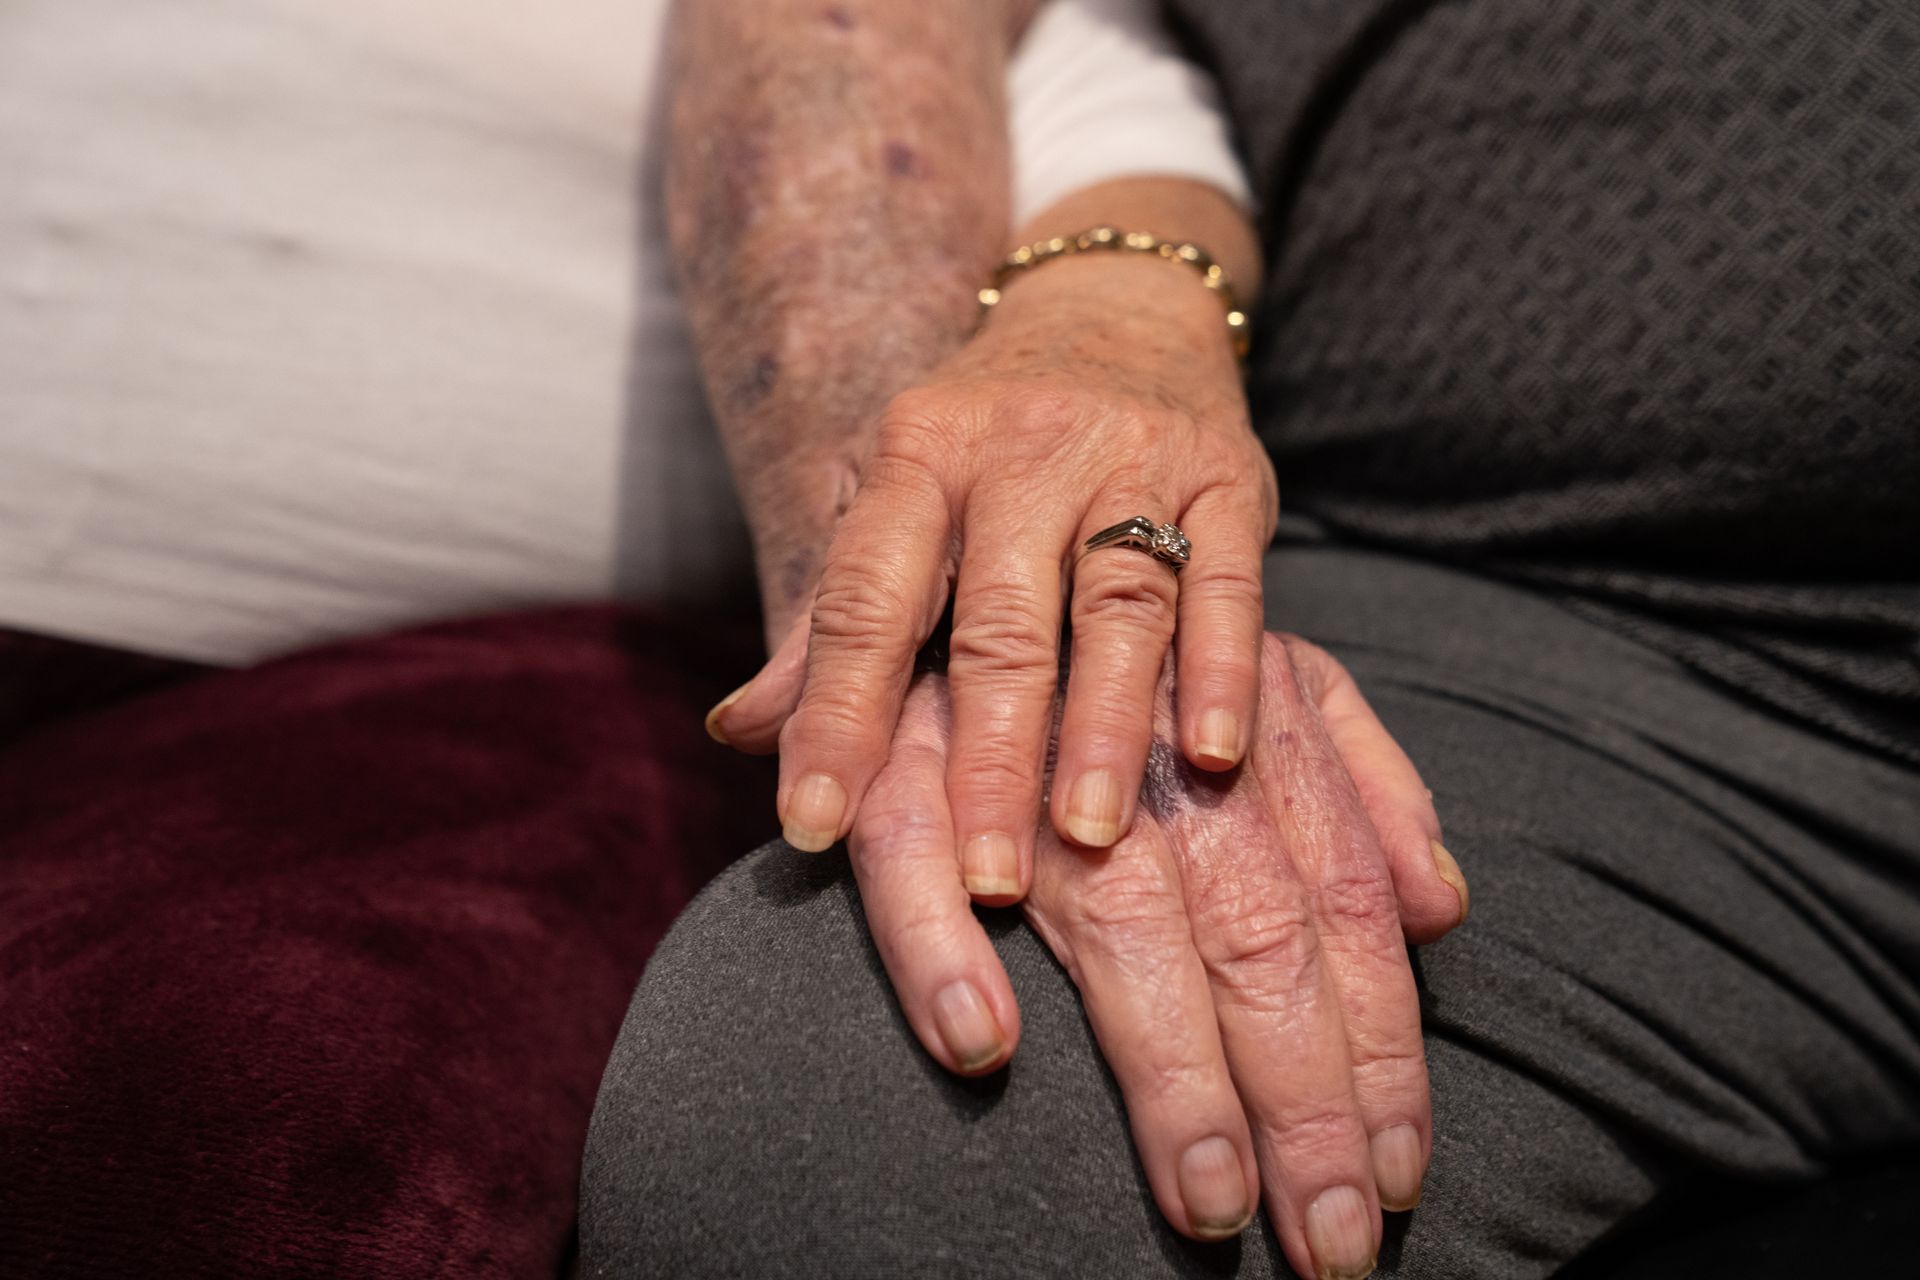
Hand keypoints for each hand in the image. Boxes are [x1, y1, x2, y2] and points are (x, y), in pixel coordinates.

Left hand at [710, 248, 1278, 899]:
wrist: (1115, 302)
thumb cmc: (984, 434)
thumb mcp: (892, 495)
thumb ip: (829, 621)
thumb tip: (738, 732)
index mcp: (916, 455)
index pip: (866, 602)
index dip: (835, 715)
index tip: (812, 823)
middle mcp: (1020, 449)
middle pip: (999, 622)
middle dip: (989, 755)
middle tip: (981, 876)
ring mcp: (1132, 458)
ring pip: (1116, 603)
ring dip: (1103, 727)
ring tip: (1090, 835)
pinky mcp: (1225, 475)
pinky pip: (1226, 582)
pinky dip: (1220, 669)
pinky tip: (1210, 753)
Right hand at [810, 633, 1469, 1271]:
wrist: (976, 529)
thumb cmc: (1144, 648)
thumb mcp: (1275, 679)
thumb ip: (1365, 785)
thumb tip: (1446, 906)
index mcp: (1254, 730)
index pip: (1342, 906)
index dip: (1381, 1046)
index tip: (1400, 1175)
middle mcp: (1154, 745)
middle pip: (1255, 936)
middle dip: (1303, 1102)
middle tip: (1332, 1248)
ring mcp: (1026, 751)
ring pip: (1118, 923)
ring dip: (1167, 1069)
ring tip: (1207, 1199)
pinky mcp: (901, 757)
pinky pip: (913, 859)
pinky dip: (942, 946)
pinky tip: (985, 1045)